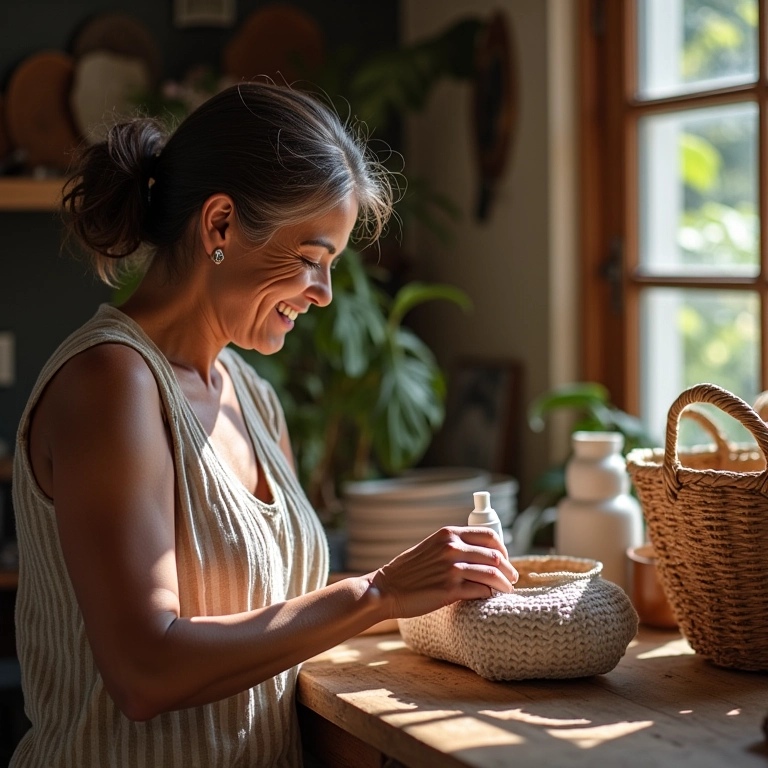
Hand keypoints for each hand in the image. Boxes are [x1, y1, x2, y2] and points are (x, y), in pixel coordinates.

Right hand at [370, 526, 518, 618]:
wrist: (387, 588)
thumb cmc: (409, 571)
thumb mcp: (432, 547)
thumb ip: (453, 546)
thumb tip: (482, 554)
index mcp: (448, 534)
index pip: (489, 535)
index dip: (503, 549)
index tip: (505, 560)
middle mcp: (451, 547)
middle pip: (495, 556)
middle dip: (508, 569)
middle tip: (512, 578)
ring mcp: (451, 568)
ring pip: (492, 574)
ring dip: (505, 584)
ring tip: (507, 589)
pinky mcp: (449, 590)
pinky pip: (481, 591)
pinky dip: (490, 595)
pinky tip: (490, 597)